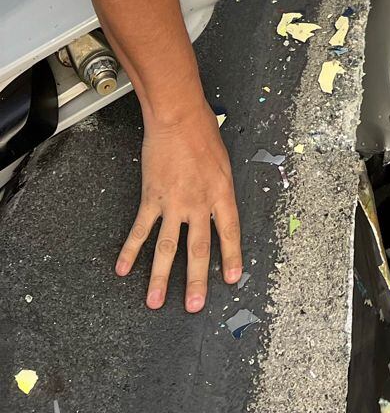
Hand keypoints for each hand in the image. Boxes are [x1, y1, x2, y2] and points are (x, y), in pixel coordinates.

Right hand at [116, 106, 242, 310]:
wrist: (178, 118)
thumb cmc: (203, 132)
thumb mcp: (223, 162)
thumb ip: (220, 189)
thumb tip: (217, 210)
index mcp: (222, 193)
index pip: (230, 232)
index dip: (231, 257)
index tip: (232, 280)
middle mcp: (200, 203)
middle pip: (199, 248)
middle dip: (197, 280)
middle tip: (195, 306)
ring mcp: (174, 203)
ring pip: (168, 247)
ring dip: (160, 277)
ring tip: (155, 302)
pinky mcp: (152, 198)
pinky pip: (141, 229)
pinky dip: (131, 250)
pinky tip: (123, 268)